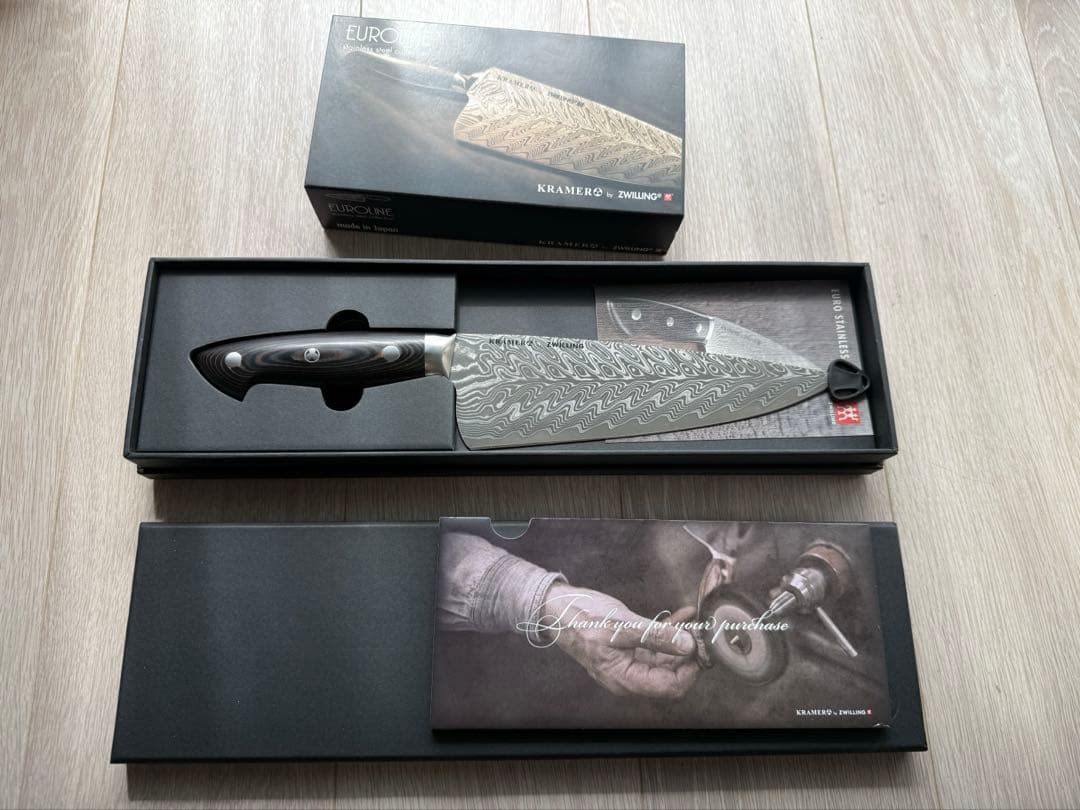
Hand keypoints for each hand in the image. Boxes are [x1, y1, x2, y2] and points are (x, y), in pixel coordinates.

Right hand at [540, 582, 699, 698]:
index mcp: (625, 679)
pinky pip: (656, 646)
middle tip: (702, 633)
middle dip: (689, 656)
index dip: (689, 670)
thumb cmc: (581, 618)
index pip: (670, 687)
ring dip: (682, 642)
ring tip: (695, 623)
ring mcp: (630, 662)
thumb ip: (656, 636)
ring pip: (666, 660)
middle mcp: (630, 676)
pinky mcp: (629, 648)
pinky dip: (670, 632)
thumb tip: (687, 645)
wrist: (558, 607)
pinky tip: (682, 616)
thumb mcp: (622, 625)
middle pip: (671, 676)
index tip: (700, 647)